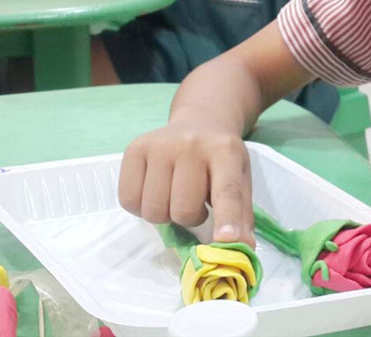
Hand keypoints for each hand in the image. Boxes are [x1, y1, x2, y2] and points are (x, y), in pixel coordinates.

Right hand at [118, 115, 254, 246]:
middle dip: (189, 218)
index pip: (226, 190)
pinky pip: (129, 200)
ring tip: (176, 196)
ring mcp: (160, 145)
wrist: (200, 121)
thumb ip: (241, 214)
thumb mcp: (241, 178)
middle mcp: (192, 144)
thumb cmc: (220, 158)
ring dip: (165, 215)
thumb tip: (241, 249)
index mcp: (225, 152)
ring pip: (154, 210)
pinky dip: (141, 207)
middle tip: (196, 204)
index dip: (227, 218)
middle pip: (183, 210)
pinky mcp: (135, 148)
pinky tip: (156, 191)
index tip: (227, 241)